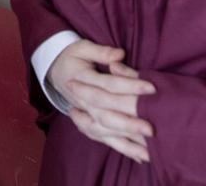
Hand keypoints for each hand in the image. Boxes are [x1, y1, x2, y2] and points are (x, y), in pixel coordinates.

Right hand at [47, 39, 155, 162]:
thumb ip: (101, 52)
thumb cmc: (72, 57)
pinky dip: (124, 149)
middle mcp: (83, 102)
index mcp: (83, 80)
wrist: (54, 71)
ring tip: (149, 150)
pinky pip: (106, 140)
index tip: (151, 88)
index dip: (129, 87)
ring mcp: (86, 116)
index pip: (108, 86)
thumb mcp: (82, 47)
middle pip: (106, 115)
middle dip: (129, 123)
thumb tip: (119, 54)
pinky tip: (141, 156)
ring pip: (106, 131)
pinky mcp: (90, 125)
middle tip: (151, 129)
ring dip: (127, 142)